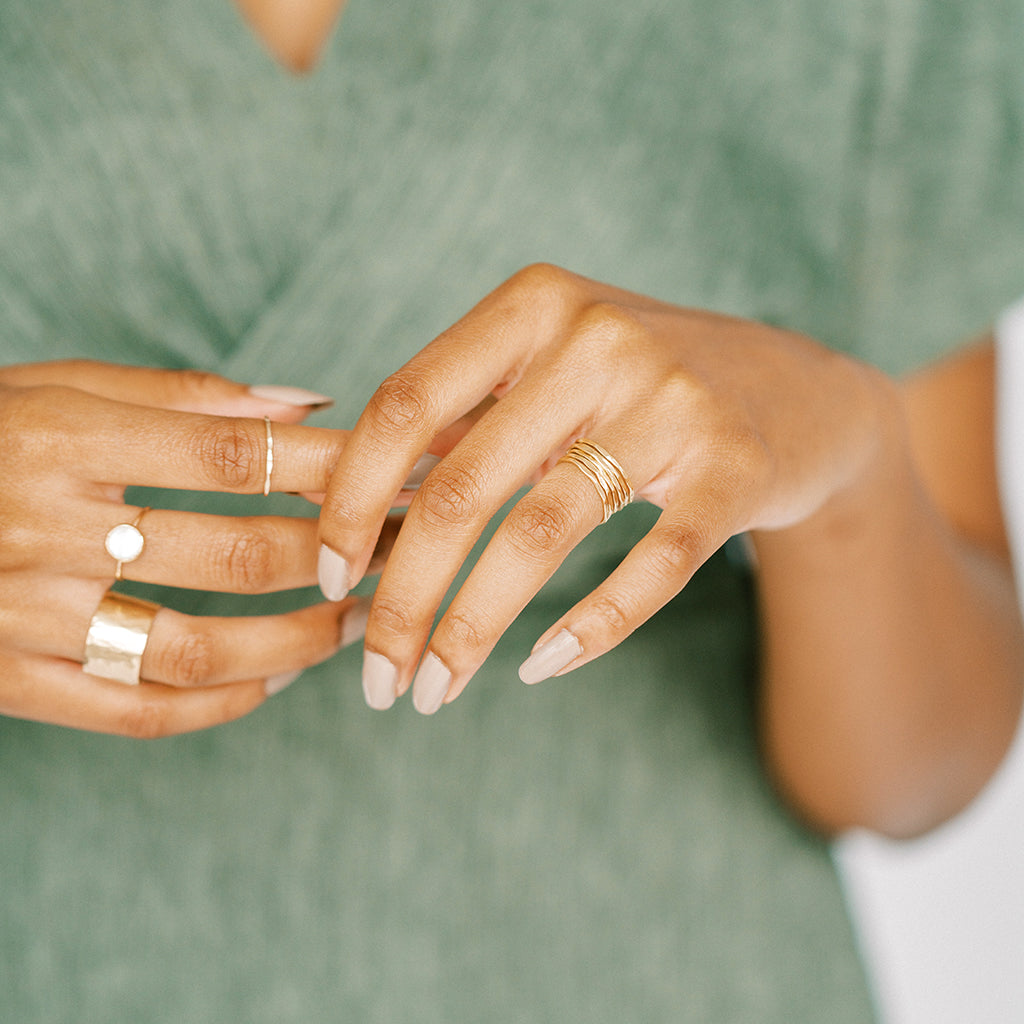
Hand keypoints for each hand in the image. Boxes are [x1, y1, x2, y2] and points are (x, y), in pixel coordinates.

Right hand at [0, 360, 366, 735]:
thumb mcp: (60, 386)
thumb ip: (185, 396)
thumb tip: (309, 401)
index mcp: (64, 440)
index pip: (239, 457)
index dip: (337, 469)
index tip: (406, 473)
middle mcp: (45, 531)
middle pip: (236, 556)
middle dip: (339, 556)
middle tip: (401, 550)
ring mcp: (24, 616)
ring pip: (197, 650)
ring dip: (297, 643)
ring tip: (355, 623)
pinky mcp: (9, 680)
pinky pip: (135, 713)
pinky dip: (219, 707)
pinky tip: (273, 684)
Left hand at [315, 264, 894, 713]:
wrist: (798, 391)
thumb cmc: (642, 387)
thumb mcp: (549, 369)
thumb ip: (463, 420)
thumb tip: (351, 512)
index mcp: (533, 306)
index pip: (404, 405)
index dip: (351, 499)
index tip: (332, 575)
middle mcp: (598, 339)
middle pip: (461, 487)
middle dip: (403, 598)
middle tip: (377, 675)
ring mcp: (673, 401)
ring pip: (540, 535)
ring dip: (472, 630)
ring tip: (436, 689)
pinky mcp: (734, 468)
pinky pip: (651, 567)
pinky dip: (589, 628)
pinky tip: (538, 667)